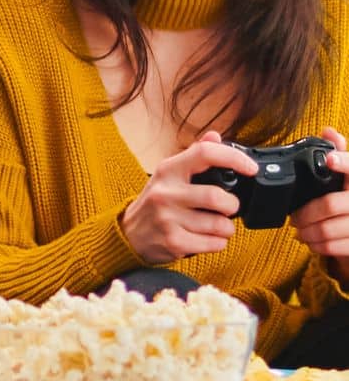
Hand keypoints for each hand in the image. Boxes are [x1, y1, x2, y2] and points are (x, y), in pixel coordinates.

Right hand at [120, 131, 257, 264]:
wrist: (129, 233)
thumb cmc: (156, 201)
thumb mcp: (169, 174)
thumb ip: (194, 155)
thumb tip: (215, 136)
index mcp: (168, 169)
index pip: (205, 154)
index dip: (233, 158)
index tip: (251, 168)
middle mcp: (166, 192)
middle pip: (216, 196)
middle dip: (232, 205)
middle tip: (230, 207)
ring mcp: (168, 218)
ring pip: (218, 224)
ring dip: (227, 227)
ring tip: (219, 225)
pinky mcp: (173, 242)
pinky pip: (213, 244)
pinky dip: (219, 242)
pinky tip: (209, 238)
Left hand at [290, 128, 348, 285]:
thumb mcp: (348, 177)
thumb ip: (340, 153)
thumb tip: (328, 130)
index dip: (343, 162)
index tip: (329, 160)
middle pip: (330, 204)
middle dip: (305, 213)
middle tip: (293, 217)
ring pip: (328, 229)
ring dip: (308, 232)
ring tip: (299, 231)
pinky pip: (335, 247)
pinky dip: (318, 246)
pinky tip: (312, 242)